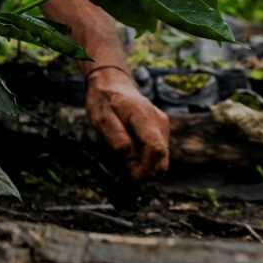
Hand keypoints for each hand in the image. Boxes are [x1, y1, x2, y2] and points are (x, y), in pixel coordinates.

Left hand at [85, 66, 169, 180]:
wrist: (113, 83)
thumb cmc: (104, 100)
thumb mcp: (100, 117)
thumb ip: (115, 136)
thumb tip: (128, 156)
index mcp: (144, 116)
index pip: (155, 148)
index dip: (146, 168)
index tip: (131, 178)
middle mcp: (158, 121)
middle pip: (161, 156)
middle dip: (146, 171)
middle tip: (126, 177)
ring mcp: (162, 125)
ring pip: (161, 157)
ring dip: (146, 166)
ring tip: (125, 166)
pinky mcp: (161, 129)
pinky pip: (157, 151)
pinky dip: (146, 159)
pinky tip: (131, 158)